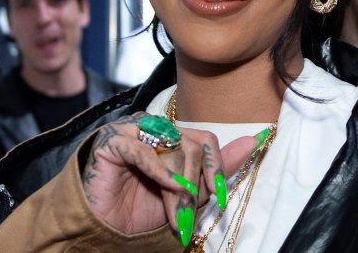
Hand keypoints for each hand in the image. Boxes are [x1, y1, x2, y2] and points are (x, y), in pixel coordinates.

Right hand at [81, 112, 256, 246]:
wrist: (105, 229)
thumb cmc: (141, 210)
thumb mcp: (186, 194)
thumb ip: (215, 171)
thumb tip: (252, 142)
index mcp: (171, 137)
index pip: (206, 140)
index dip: (216, 169)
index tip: (219, 198)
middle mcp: (153, 128)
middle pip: (192, 145)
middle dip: (194, 185)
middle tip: (185, 215)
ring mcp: (132, 130)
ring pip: (172, 147)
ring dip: (177, 186)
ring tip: (172, 214)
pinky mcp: (111, 140)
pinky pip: (143, 150)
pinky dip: (160, 171)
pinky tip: (168, 188)